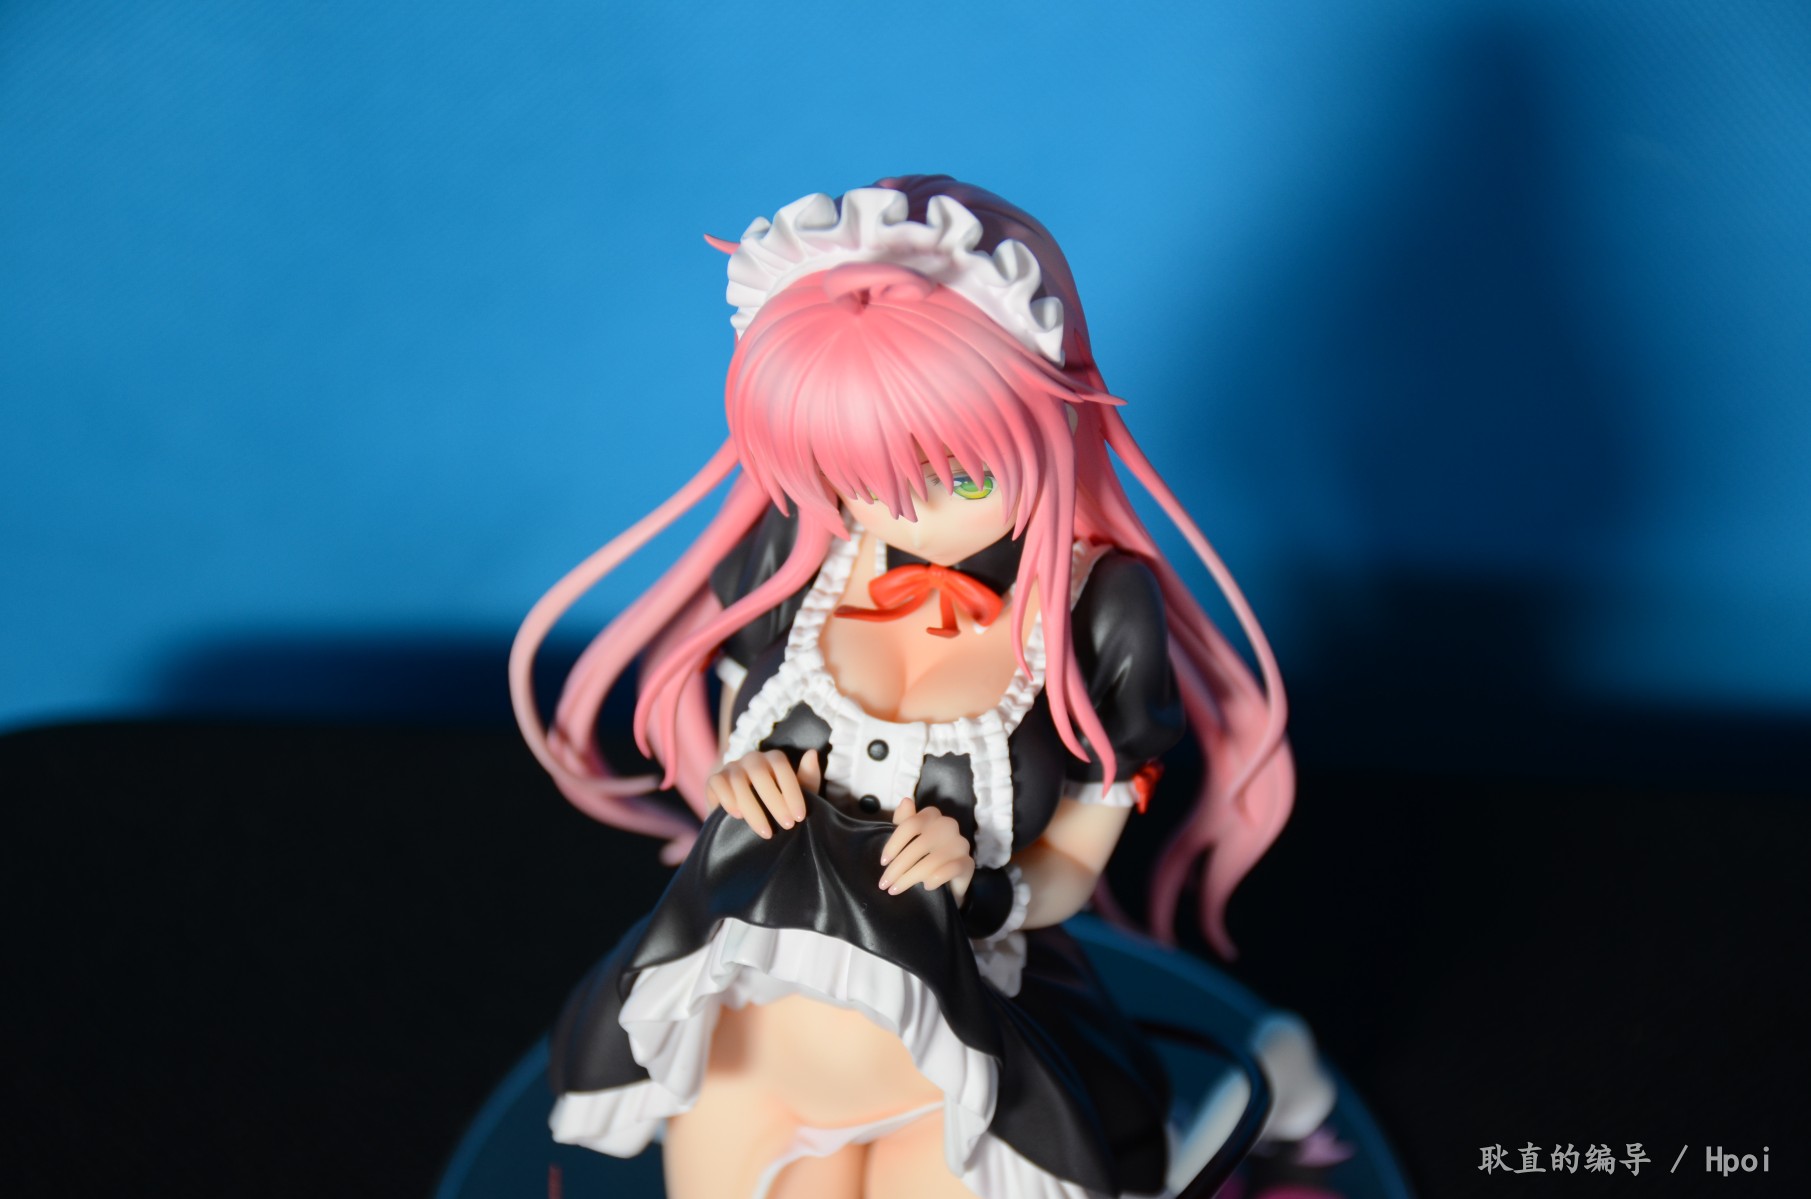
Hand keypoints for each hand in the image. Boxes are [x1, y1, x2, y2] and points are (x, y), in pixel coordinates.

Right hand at [707, 749, 821, 839]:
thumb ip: (807, 777)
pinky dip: (727, 799)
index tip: (800, 817)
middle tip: (787, 826)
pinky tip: (738, 816)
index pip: (782, 767)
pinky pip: (717, 783)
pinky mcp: (714, 780)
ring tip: (766, 832)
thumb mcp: (796, 796)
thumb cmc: (777, 806)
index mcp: (773, 759)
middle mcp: (752, 759)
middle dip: (775, 802)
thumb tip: (813, 753)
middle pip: (759, 773)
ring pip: (738, 781)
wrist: (746, 822)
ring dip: (753, 809)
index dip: (792, 791)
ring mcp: (731, 767)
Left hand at [877, 796, 975, 904]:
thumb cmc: (922, 855)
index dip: (893, 844)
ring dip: (910, 878)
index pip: (910, 824)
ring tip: (897, 889)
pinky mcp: (968, 863)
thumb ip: (904, 821)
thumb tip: (906, 801)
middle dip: (897, 868)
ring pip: (932, 861)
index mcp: (931, 816)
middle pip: (918, 846)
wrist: (946, 880)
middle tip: (885, 884)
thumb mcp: (908, 839)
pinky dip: (935, 879)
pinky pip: (950, 869)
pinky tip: (926, 886)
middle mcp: (948, 826)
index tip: (883, 862)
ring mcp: (960, 844)